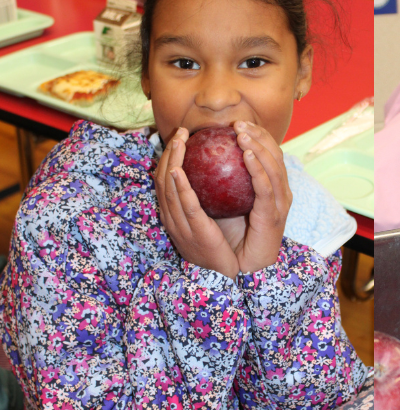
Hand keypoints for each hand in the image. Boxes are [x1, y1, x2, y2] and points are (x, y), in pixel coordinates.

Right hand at [154, 128, 238, 279]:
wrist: (225, 276)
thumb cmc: (222, 248)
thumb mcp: (211, 221)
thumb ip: (208, 201)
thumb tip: (218, 175)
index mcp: (176, 215)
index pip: (167, 183)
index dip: (170, 158)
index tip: (180, 138)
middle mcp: (173, 218)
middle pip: (163, 181)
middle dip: (168, 154)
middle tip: (179, 133)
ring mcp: (180, 226)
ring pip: (169, 190)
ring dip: (171, 163)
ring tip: (177, 142)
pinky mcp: (194, 232)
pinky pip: (185, 206)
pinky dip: (180, 187)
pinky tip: (179, 170)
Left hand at [217, 120, 290, 274]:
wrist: (246, 264)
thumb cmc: (234, 235)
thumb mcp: (227, 203)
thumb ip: (221, 183)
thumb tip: (199, 158)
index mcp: (272, 188)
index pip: (268, 154)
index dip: (257, 135)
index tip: (237, 123)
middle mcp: (281, 192)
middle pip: (275, 155)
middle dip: (259, 135)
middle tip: (239, 123)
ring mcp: (280, 203)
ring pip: (273, 167)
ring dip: (258, 147)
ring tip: (242, 133)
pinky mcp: (274, 215)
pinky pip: (265, 187)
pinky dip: (257, 168)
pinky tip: (245, 154)